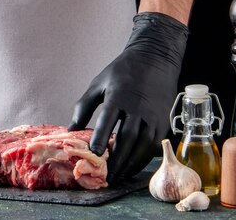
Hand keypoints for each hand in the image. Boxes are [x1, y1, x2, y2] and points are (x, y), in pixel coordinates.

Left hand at [68, 12, 188, 183]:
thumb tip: (71, 129)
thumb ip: (84, 105)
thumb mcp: (99, 83)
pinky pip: (154, 144)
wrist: (155, 59)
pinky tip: (132, 167)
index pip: (109, 119)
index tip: (94, 153)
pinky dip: (143, 158)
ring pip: (143, 145)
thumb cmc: (122, 71)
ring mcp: (153, 115)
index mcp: (119, 95)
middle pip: (128, 137)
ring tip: (118, 176)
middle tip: (106, 176)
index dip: (101, 137)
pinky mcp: (164, 121)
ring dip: (130, 163)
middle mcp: (138, 107)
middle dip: (117, 159)